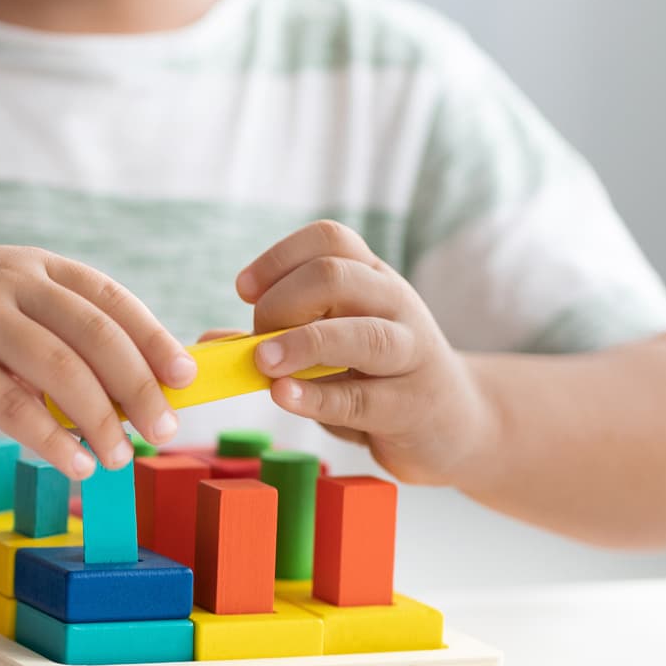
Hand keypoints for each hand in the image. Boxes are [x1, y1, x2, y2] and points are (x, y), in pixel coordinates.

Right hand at [0, 247, 196, 477]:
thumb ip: (47, 333)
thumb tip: (122, 390)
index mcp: (28, 265)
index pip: (108, 297)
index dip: (153, 337)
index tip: (185, 376)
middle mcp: (5, 282)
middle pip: (94, 333)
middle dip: (139, 384)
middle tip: (166, 427)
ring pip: (59, 369)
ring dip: (100, 418)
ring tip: (122, 455)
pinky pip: (10, 406)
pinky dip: (50, 439)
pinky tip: (74, 463)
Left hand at [237, 220, 494, 483]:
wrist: (456, 425)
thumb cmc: (377, 378)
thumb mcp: (329, 349)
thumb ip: (273, 342)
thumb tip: (208, 343)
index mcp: (372, 278)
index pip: (329, 239)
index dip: (278, 257)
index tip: (244, 290)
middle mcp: (395, 305)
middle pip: (336, 276)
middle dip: (282, 303)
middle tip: (257, 340)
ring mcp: (412, 353)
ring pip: (361, 333)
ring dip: (302, 343)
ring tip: (262, 363)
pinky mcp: (413, 406)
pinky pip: (363, 398)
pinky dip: (317, 397)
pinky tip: (284, 396)